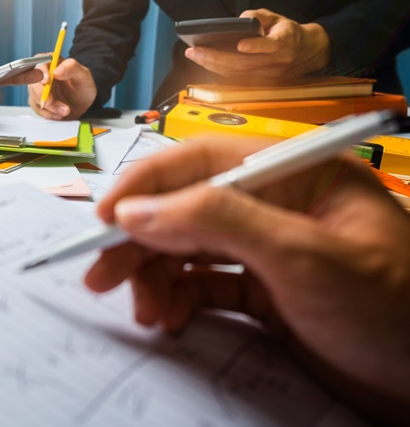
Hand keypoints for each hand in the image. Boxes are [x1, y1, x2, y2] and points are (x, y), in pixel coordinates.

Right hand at [27, 57, 95, 119]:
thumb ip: (72, 68)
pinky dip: (48, 113)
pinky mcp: (38, 101)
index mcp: (52, 62)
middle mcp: (42, 74)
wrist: (83, 103)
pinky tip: (59, 114)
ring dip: (49, 106)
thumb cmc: (83, 86)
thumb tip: (56, 71)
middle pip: (33, 81)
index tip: (46, 81)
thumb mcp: (83, 75)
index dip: (40, 72)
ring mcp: (39, 88)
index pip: (40, 62)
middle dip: (41, 93)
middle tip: (51, 102)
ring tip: (65, 110)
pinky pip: (37, 108)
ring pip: (35, 97)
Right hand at [85, 139, 409, 422]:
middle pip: (186, 207)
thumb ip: (218, 222)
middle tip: (100, 275)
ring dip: (156, 276)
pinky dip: (180, 300)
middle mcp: (277, 205)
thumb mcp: (304, 258)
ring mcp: (270, 249)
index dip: (147, 185)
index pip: (203, 160)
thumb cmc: (395, 311)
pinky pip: (204, 286)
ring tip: (145, 312)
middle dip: (141, 241)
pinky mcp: (266, 292)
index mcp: (296, 173)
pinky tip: (172, 319)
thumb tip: (136, 208)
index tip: (104, 219)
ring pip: (189, 249)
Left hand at [184, 9, 330, 80]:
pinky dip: (217, 70)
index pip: (272, 46)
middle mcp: (275, 62)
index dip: (257, 46)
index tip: (242, 45)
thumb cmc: (286, 32)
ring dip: (212, 65)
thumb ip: (259, 16)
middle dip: (217, 57)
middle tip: (195, 50)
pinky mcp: (259, 82)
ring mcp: (266, 75)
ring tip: (193, 55)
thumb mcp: (277, 17)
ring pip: (236, 73)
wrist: (305, 52)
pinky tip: (202, 62)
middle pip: (244, 63)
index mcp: (285, 43)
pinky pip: (235, 78)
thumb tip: (239, 20)